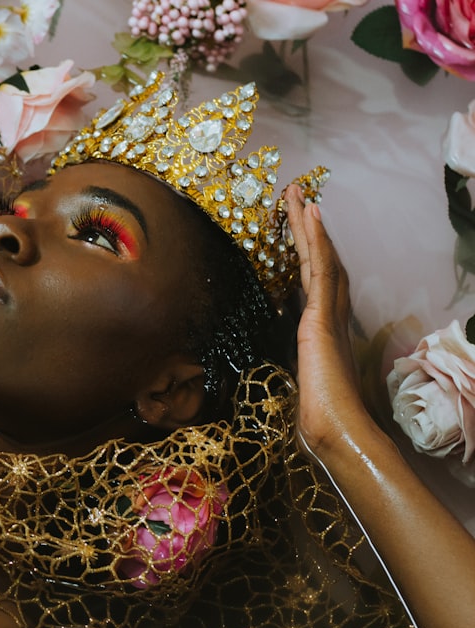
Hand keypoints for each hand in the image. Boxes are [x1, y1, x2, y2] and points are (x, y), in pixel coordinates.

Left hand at [283, 186, 364, 453]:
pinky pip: (321, 268)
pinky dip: (317, 240)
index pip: (315, 284)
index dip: (311, 254)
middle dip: (308, 230)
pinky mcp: (321, 316)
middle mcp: (329, 318)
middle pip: (320, 262)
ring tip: (298, 193)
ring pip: (320, 258)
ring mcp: (328, 315)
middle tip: (297, 196)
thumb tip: (293, 377)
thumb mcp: (300, 388)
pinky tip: (311, 215)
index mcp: (322, 333)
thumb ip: (298, 373)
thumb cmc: (320, 420)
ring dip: (309, 224)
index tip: (300, 231)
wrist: (335, 432)